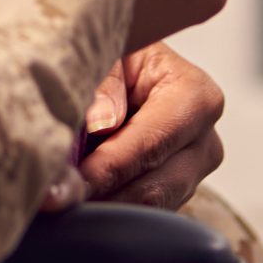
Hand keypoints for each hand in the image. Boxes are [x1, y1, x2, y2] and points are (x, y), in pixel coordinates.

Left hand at [77, 42, 224, 209]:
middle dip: (103, 196)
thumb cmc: (120, 54)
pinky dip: (109, 209)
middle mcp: (205, 141)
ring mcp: (193, 173)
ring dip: (104, 207)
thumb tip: (102, 122)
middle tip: (57, 200)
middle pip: (155, 186)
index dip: (108, 166)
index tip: (71, 183)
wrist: (128, 69)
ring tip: (62, 202)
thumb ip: (106, 82)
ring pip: (148, 207)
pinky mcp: (175, 193)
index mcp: (196, 98)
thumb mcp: (111, 51)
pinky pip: (142, 211)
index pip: (150, 142)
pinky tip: (77, 201)